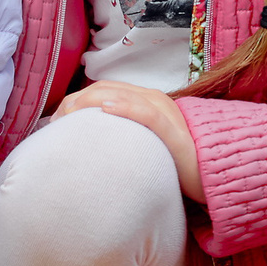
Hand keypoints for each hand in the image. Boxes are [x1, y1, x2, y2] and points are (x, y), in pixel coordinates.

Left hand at [52, 82, 204, 201]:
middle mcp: (154, 99)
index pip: (103, 89)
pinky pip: (146, 113)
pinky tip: (105, 110)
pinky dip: (125, 108)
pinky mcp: (173, 129)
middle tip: (56, 123)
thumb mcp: (143, 144)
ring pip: (121, 95)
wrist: (210, 175)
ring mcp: (165, 112)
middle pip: (106, 89)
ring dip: (90, 102)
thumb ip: (123, 136)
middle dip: (76, 101)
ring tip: (69, 114)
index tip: (57, 120)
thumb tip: (91, 142)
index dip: (76, 99)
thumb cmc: (174, 164)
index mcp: (146, 100)